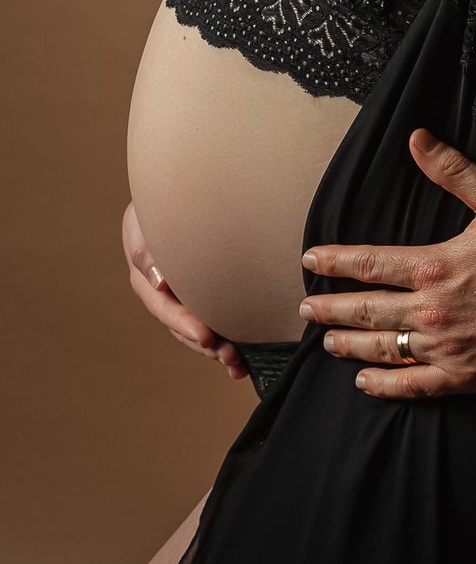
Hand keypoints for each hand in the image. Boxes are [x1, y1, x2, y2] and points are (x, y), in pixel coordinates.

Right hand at [122, 202, 247, 379]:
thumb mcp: (143, 224)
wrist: (173, 200)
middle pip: (183, 328)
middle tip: (230, 356)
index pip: (165, 307)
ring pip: (199, 332)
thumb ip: (146, 251)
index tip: (206, 337)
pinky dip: (226, 342)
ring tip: (238, 363)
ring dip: (217, 350)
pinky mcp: (202, 298)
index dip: (184, 324)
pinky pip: (214, 322)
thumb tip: (159, 282)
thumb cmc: (156, 209)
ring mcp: (184, 299)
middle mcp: (164, 296)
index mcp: (147, 281)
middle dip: (206, 345)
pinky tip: (243, 361)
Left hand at [300, 131, 475, 399]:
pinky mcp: (463, 377)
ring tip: (327, 342)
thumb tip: (417, 139)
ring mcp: (445, 348)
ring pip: (382, 348)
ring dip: (349, 344)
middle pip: (365, 310)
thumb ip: (453, 170)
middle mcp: (431, 310)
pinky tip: (365, 381)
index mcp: (435, 266)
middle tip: (306, 307)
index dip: (336, 261)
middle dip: (331, 308)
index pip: (370, 263)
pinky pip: (412, 386)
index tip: (311, 260)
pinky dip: (384, 384)